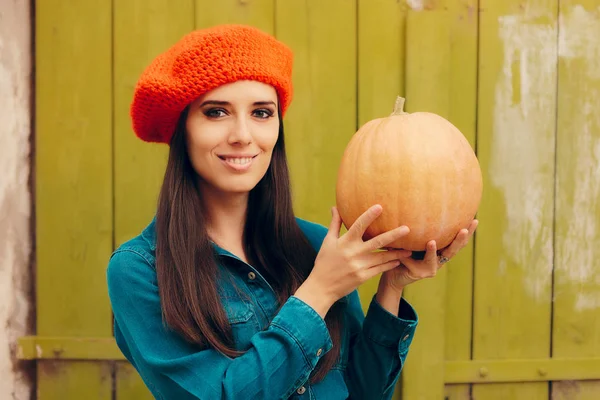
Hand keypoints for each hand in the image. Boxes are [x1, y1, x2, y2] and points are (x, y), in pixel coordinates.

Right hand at [294, 205, 410, 317]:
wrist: (321, 287)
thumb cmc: (324, 262)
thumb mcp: (328, 242)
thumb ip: (335, 224)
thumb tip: (335, 207)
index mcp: (345, 242)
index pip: (358, 226)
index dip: (369, 216)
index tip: (380, 206)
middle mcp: (353, 253)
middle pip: (377, 242)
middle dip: (393, 235)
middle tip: (407, 228)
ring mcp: (359, 266)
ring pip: (382, 257)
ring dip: (397, 253)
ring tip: (410, 249)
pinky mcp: (363, 277)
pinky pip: (380, 269)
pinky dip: (390, 264)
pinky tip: (399, 260)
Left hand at [381, 219, 478, 292]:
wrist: (393, 271)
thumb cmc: (404, 250)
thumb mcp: (413, 237)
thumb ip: (419, 226)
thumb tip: (420, 200)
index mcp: (441, 250)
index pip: (456, 240)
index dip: (467, 231)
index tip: (475, 219)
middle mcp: (439, 259)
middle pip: (452, 250)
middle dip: (459, 240)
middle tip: (464, 229)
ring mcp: (430, 268)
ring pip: (434, 259)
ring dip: (433, 250)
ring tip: (431, 242)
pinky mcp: (419, 273)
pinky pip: (416, 263)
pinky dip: (410, 258)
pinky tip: (410, 253)